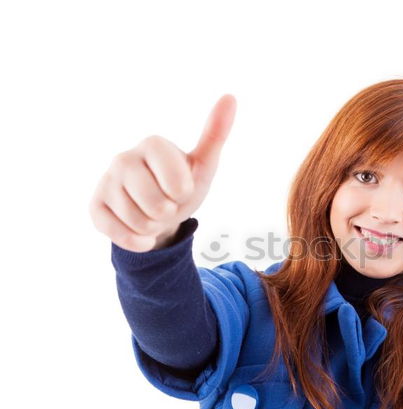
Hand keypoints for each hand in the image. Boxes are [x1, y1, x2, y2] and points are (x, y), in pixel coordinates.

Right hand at [89, 94, 236, 251]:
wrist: (158, 213)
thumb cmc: (182, 184)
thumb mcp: (203, 165)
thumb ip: (216, 134)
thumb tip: (230, 97)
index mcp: (153, 144)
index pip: (175, 179)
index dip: (182, 191)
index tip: (182, 188)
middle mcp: (124, 158)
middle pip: (156, 204)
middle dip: (169, 212)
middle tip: (167, 203)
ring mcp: (106, 182)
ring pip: (138, 222)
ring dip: (154, 227)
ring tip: (152, 214)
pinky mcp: (95, 207)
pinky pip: (121, 235)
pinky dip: (138, 241)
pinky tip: (140, 230)